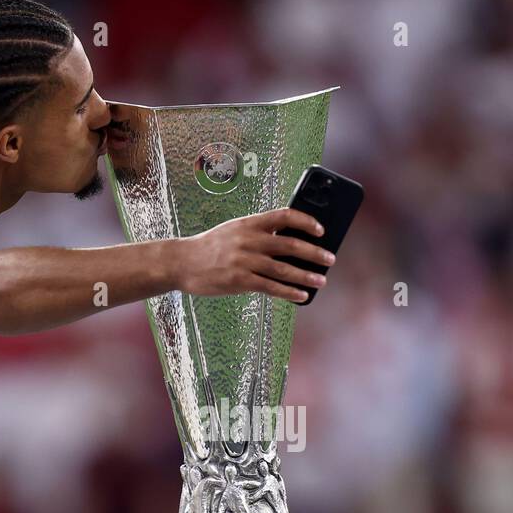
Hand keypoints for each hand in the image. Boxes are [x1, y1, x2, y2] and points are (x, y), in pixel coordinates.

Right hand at [174, 208, 335, 301]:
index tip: (321, 230)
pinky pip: (271, 287)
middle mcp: (249, 239)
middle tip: (330, 259)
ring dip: (306, 276)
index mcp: (250, 223)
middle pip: (290, 245)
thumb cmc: (212, 246)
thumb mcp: (235, 230)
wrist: (182, 261)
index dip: (306, 222)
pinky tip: (302, 296)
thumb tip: (292, 244)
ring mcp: (244, 261)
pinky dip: (289, 292)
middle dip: (314, 253)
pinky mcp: (239, 280)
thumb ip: (259, 233)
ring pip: (284, 269)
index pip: (285, 216)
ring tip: (321, 281)